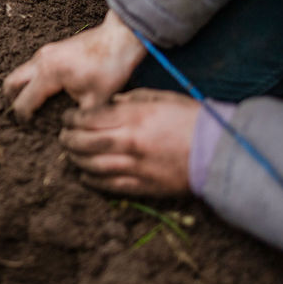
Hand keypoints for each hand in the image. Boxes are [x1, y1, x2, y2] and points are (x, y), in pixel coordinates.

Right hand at [3, 10, 146, 120]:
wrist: (120, 37)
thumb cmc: (110, 67)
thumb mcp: (97, 99)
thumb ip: (78, 118)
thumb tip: (68, 133)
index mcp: (48, 74)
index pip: (23, 102)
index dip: (25, 119)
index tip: (32, 130)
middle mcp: (40, 61)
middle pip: (10, 84)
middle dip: (13, 101)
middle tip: (27, 116)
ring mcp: (44, 52)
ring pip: (20, 73)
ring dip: (23, 90)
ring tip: (38, 107)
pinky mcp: (51, 49)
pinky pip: (32, 67)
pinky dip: (32, 81)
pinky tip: (50, 92)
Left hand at [59, 88, 199, 195]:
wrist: (219, 150)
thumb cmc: (191, 119)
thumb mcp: (159, 98)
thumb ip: (129, 101)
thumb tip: (108, 104)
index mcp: (132, 117)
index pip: (87, 119)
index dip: (71, 119)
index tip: (66, 118)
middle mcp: (129, 142)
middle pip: (83, 143)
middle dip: (68, 139)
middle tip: (63, 137)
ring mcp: (135, 166)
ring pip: (92, 166)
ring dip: (76, 160)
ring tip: (71, 154)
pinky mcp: (143, 186)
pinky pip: (109, 185)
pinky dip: (92, 181)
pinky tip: (85, 175)